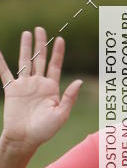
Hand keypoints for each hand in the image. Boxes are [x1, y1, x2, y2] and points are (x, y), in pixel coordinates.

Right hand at [0, 28, 81, 150]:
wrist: (24, 139)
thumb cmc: (45, 130)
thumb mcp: (61, 114)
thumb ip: (69, 97)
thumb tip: (79, 81)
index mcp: (52, 88)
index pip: (55, 65)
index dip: (57, 52)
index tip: (60, 39)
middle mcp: (38, 84)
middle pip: (40, 59)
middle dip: (41, 44)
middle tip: (40, 29)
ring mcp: (25, 85)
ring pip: (25, 62)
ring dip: (26, 47)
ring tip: (27, 33)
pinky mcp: (12, 90)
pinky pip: (5, 73)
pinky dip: (1, 62)